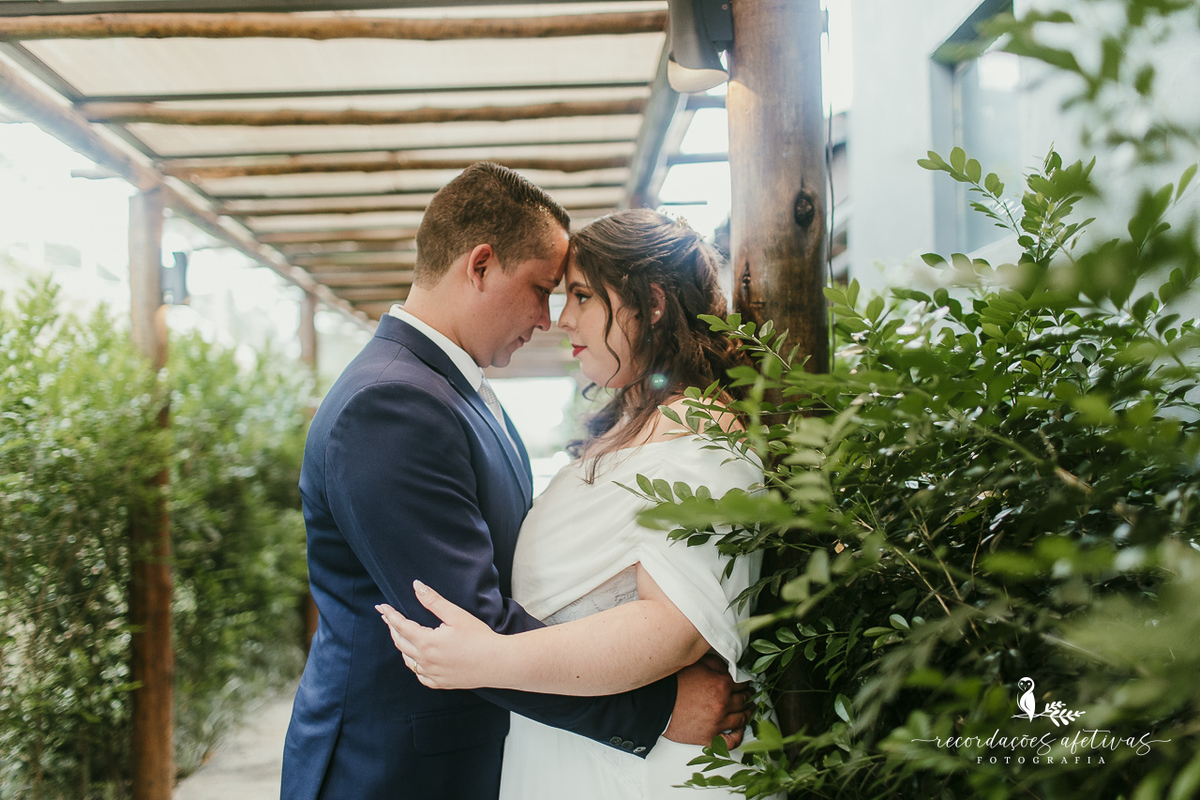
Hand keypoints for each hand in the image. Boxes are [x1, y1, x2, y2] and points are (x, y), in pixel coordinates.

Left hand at [377, 580, 502, 689]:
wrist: (497, 663)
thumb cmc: (479, 637)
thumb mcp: (456, 615)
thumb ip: (434, 601)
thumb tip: (417, 586)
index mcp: (427, 642)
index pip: (400, 626)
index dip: (390, 615)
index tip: (381, 607)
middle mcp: (425, 660)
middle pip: (400, 643)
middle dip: (392, 628)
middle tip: (387, 617)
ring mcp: (432, 673)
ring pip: (408, 660)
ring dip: (401, 646)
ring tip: (400, 635)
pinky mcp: (440, 682)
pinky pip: (420, 674)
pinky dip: (414, 664)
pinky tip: (416, 660)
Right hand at [663, 652, 752, 749]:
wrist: (657, 702)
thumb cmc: (674, 683)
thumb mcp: (697, 664)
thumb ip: (716, 664)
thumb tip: (728, 668)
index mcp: (722, 685)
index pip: (741, 684)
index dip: (745, 683)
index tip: (746, 684)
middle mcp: (723, 704)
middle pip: (743, 700)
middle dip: (748, 696)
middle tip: (750, 695)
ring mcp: (718, 722)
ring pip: (741, 719)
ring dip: (747, 713)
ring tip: (748, 710)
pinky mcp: (709, 737)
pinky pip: (731, 741)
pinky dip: (739, 736)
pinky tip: (740, 730)